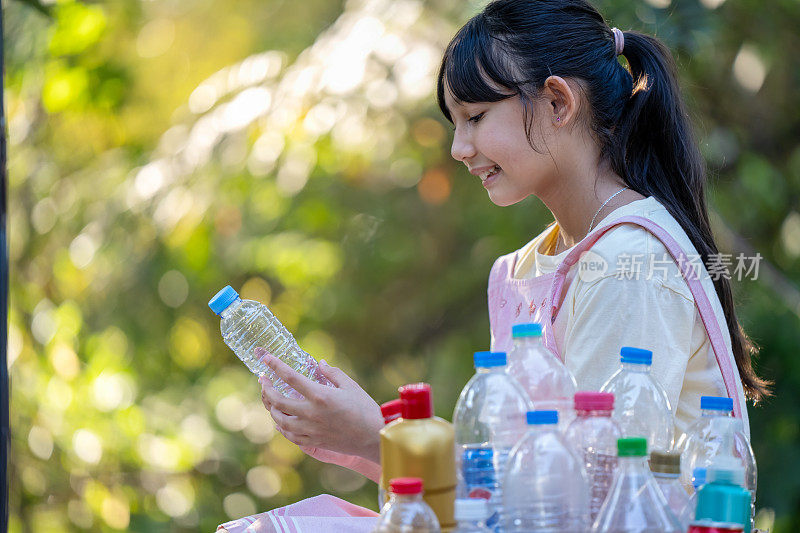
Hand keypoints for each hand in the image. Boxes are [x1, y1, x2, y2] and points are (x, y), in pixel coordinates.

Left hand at [258, 352, 383, 463]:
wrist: (373, 437)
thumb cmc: (365, 409)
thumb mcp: (351, 386)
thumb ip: (332, 373)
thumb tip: (320, 364)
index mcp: (320, 395)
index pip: (290, 377)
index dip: (276, 366)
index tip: (266, 359)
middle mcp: (311, 413)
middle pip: (278, 401)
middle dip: (267, 389)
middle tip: (263, 381)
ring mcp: (310, 429)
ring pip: (280, 420)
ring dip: (272, 409)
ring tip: (271, 400)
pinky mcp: (313, 441)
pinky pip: (290, 435)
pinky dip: (282, 427)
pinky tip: (281, 421)